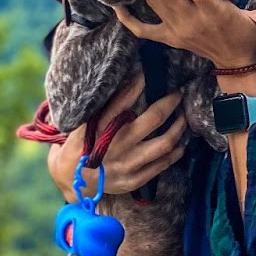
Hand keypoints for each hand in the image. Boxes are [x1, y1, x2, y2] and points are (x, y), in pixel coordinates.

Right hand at [46, 72, 188, 199]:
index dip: (138, 84)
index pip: (123, 99)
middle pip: (154, 118)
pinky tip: (179, 144)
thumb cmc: (79, 147)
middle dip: (170, 103)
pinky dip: (175, 152)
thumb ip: (102, 109)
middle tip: (178, 94)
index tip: (148, 73)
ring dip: (179, 127)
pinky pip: (162, 164)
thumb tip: (127, 84)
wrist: (72, 182)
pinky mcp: (134, 179)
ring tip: (183, 118)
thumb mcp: (83, 125)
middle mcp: (117, 144)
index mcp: (100, 127)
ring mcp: (128, 163)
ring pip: (165, 142)